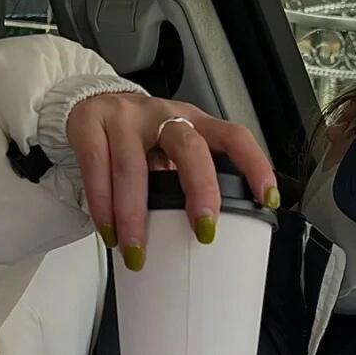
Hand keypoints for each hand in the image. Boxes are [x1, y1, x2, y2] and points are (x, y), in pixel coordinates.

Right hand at [66, 92, 277, 269]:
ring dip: (136, 215)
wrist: (88, 103)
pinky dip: (103, 207)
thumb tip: (209, 234)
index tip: (268, 198)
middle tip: (204, 231)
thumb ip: (188, 179)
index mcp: (194, 122)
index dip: (254, 165)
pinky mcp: (90, 125)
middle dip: (200, 191)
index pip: (234, 136)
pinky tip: (109, 232)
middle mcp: (164, 115)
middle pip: (190, 149)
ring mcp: (126, 118)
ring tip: (137, 252)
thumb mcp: (172, 150)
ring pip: (133, 167)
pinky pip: (98, 170)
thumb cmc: (140, 138)